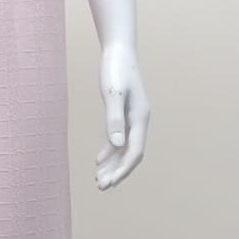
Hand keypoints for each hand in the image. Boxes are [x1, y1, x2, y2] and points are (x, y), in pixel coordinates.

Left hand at [94, 40, 149, 189]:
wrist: (118, 51)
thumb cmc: (115, 69)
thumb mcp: (112, 93)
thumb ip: (114, 119)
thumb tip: (116, 145)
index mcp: (140, 118)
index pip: (135, 151)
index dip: (123, 169)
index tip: (110, 183)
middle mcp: (138, 121)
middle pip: (130, 154)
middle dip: (117, 172)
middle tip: (101, 187)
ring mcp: (131, 119)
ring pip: (123, 149)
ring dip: (112, 165)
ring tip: (98, 181)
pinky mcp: (122, 115)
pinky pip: (117, 139)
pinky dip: (109, 152)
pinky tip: (98, 162)